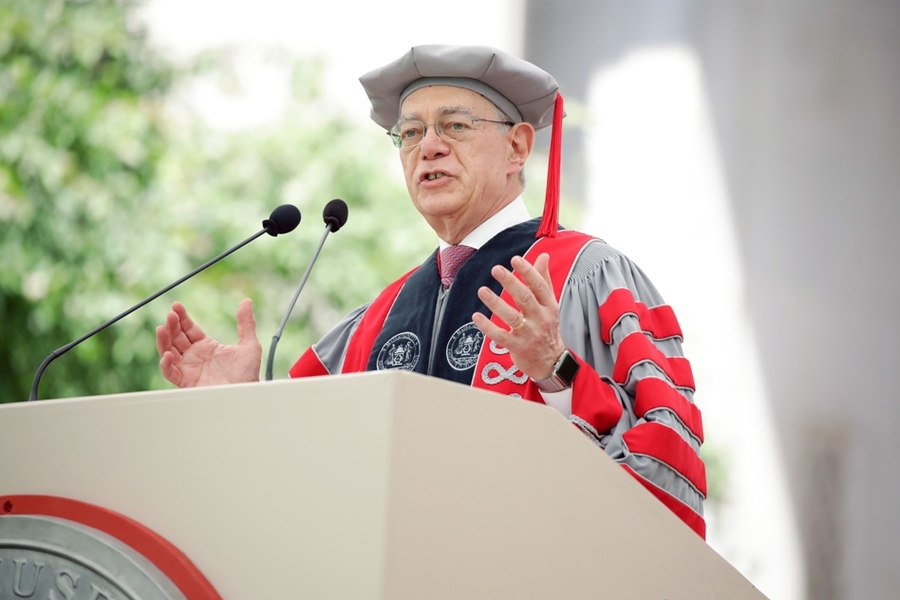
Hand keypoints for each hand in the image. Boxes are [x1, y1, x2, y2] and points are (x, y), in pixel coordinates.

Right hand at [156, 298, 261, 387]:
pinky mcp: (187, 382)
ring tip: (162, 328)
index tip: (176, 306)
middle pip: (176, 338)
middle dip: (171, 325)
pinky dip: (166, 364)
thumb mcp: (249, 345)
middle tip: (170, 315)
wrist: (246, 395)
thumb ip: (246, 323)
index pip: (189, 329)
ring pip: (169, 352)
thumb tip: (246, 302)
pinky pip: (171, 373)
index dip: (181, 317)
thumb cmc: (248, 374)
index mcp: (207, 346)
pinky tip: (168, 354)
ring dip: (164, 341)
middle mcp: (195, 357)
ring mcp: (189, 369)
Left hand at [472, 253, 565, 379]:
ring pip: (511, 317)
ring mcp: (529, 334)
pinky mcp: (518, 347)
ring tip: (482, 290)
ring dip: (495, 303)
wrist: (551, 362)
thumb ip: (544, 280)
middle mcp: (541, 319)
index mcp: (549, 306)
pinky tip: (476, 316)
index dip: (528, 272)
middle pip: (525, 298)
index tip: (515, 260)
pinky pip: (500, 336)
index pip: (539, 286)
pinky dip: (488, 326)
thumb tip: (543, 256)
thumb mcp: (550, 304)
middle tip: (496, 269)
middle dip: (510, 283)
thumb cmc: (547, 328)